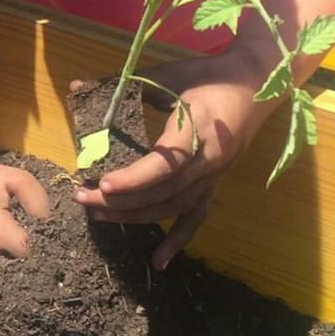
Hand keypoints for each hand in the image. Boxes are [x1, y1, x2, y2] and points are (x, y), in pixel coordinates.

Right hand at [0, 156, 49, 276]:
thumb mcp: (16, 178)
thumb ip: (37, 199)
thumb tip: (48, 224)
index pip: (26, 255)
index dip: (35, 251)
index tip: (36, 244)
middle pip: (9, 278)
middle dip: (18, 269)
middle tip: (19, 255)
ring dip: (0, 276)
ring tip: (4, 259)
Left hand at [73, 50, 275, 269]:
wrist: (257, 84)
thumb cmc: (209, 75)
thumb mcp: (167, 73)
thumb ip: (123, 83)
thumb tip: (77, 86)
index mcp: (197, 130)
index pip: (163, 164)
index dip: (133, 179)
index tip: (100, 183)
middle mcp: (208, 160)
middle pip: (162, 191)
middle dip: (119, 199)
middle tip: (82, 197)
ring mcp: (213, 176)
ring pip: (173, 207)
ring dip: (135, 216)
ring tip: (98, 214)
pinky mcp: (215, 184)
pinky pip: (196, 217)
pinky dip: (177, 241)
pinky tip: (159, 262)